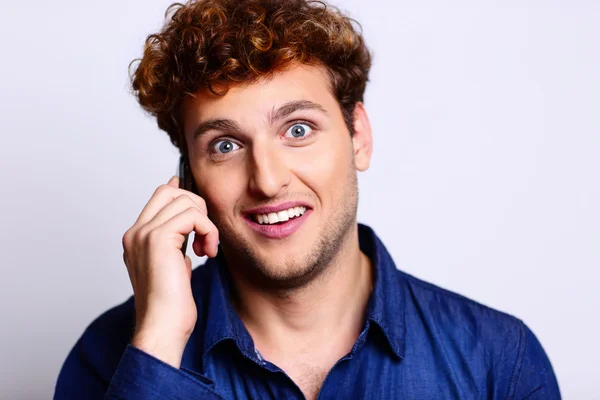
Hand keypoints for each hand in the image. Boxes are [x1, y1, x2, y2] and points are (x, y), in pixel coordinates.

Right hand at [121, 175, 218, 367]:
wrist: (163, 327)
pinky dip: (208, 230)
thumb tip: (188, 220)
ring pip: (184, 200)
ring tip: (207, 248)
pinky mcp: (158, 238)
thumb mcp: (175, 265)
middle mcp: (135, 233)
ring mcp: (144, 234)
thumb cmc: (171, 305)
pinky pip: (193, 215)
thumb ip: (178, 241)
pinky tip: (208, 252)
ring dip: (206, 222)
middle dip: (197, 207)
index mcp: (136, 238)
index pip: (160, 197)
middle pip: (170, 191)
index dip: (184, 195)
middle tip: (205, 236)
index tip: (202, 213)